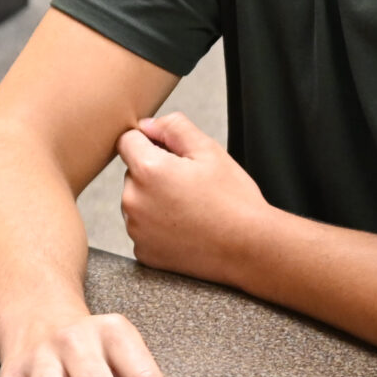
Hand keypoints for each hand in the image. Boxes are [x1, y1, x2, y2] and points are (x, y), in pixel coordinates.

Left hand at [118, 114, 270, 285]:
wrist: (249, 247)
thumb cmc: (233, 199)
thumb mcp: (209, 150)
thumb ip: (173, 127)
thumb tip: (147, 125)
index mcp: (147, 170)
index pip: (127, 141)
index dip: (150, 142)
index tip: (172, 154)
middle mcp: (133, 201)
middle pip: (133, 173)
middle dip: (154, 173)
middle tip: (190, 186)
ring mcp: (136, 230)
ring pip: (137, 201)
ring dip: (154, 200)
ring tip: (191, 209)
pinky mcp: (143, 252)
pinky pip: (143, 229)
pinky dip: (158, 227)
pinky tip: (186, 229)